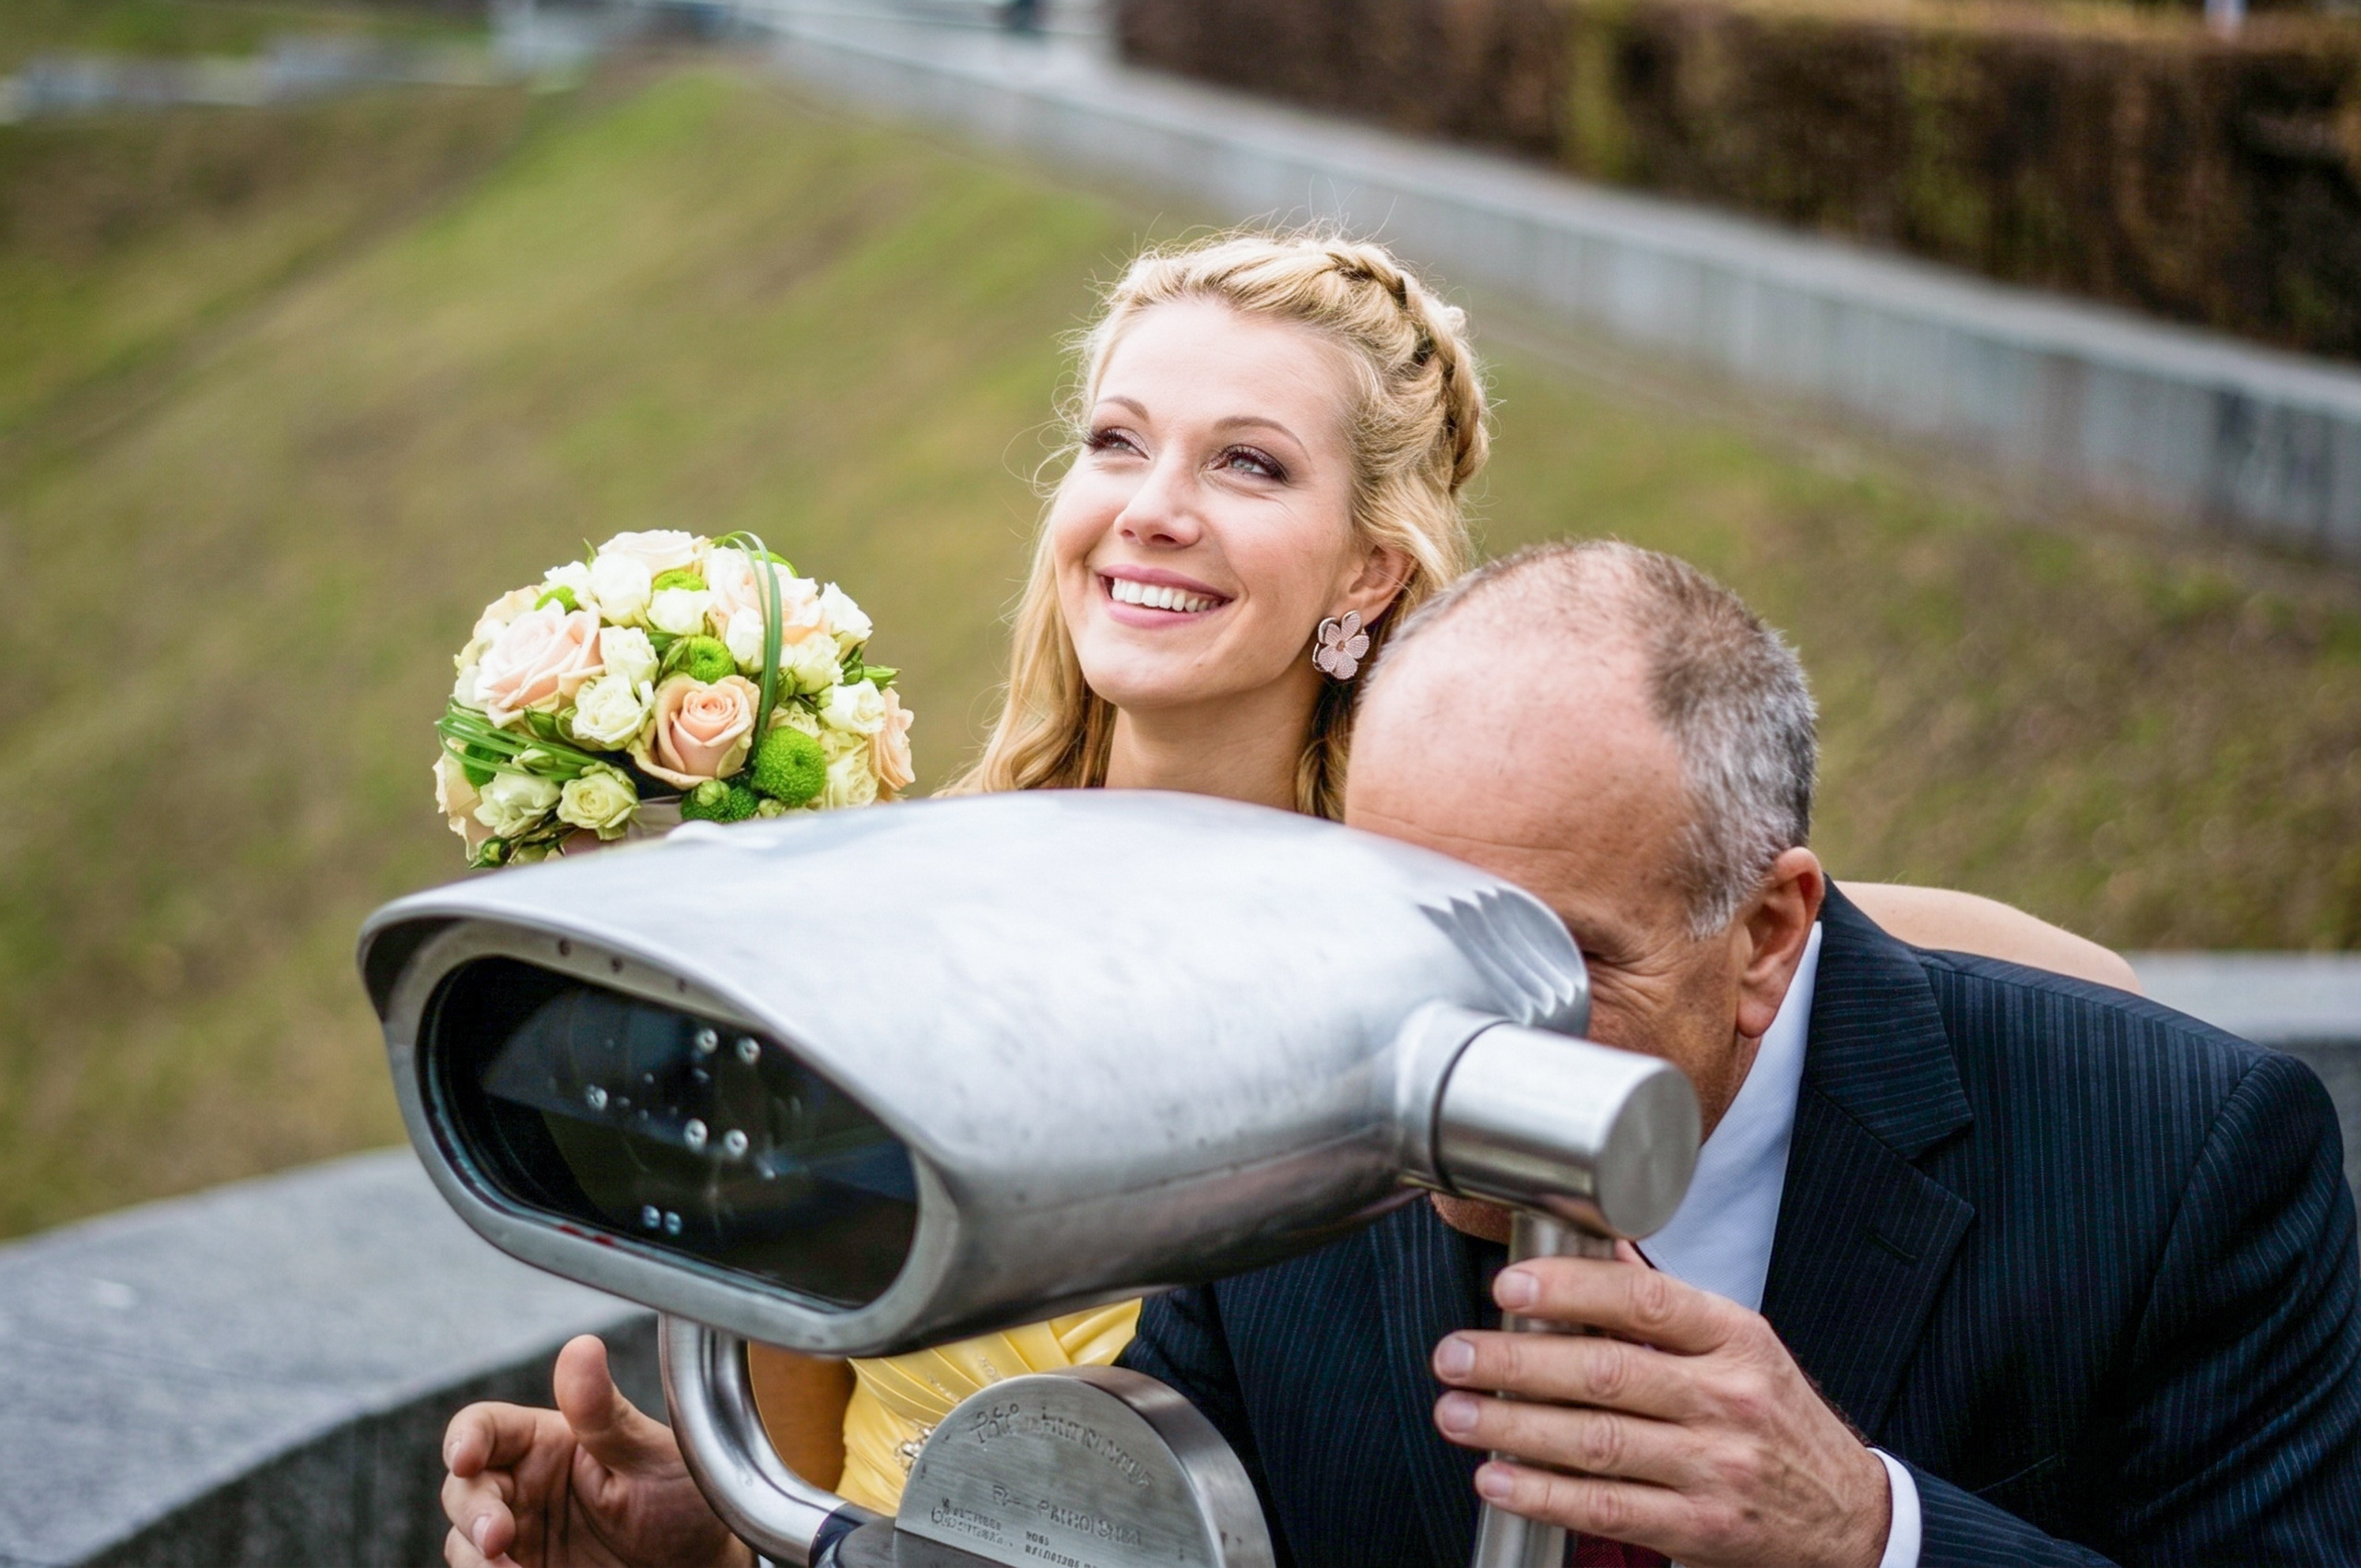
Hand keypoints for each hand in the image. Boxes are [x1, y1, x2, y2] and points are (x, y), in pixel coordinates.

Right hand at [440, 1334, 751, 1567]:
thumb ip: (604, 1413)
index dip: (465, 1438)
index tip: (465, 1459)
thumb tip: (581, 1348)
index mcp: (549, 1440)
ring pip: (463, 1541)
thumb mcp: (651, 1455)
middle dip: (472, 1512)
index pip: (485, 1427)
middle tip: (497, 1537)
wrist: (700, 1566)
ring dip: (475, 1558)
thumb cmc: (685, 1500)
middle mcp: (525, 1485)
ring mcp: (522, 1534)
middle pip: (463, 1488)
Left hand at [1430, 1251, 1890, 1567]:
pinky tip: (1496, 1479)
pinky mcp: (1700, 1528)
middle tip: (1453, 1354)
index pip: (1646, 1300)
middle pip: (1606, 1373)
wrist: (1845, 1514)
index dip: (1571, 1287)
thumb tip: (1593, 1236)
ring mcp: (1716, 1467)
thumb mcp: (1738, 1343)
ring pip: (1596, 1442)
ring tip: (1456, 1413)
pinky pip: (1608, 1507)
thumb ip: (1663, 1301)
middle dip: (1516, 1362)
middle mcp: (1728, 1399)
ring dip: (1513, 1427)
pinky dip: (1542, 1494)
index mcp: (1734, 1337)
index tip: (1507, 1284)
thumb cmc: (1775, 1417)